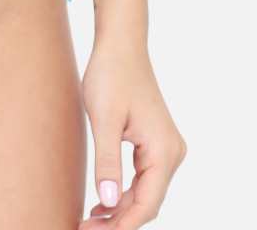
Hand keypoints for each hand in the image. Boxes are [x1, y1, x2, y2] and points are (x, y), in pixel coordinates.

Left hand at [78, 38, 186, 226]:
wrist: (120, 44)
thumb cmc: (111, 75)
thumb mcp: (104, 120)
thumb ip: (107, 163)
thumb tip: (108, 204)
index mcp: (163, 151)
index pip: (146, 205)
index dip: (121, 226)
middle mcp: (172, 153)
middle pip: (147, 203)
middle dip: (118, 222)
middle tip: (84, 229)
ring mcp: (166, 148)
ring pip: (145, 193)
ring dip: (120, 211)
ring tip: (90, 222)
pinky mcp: (156, 143)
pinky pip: (143, 179)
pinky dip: (124, 194)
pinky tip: (102, 204)